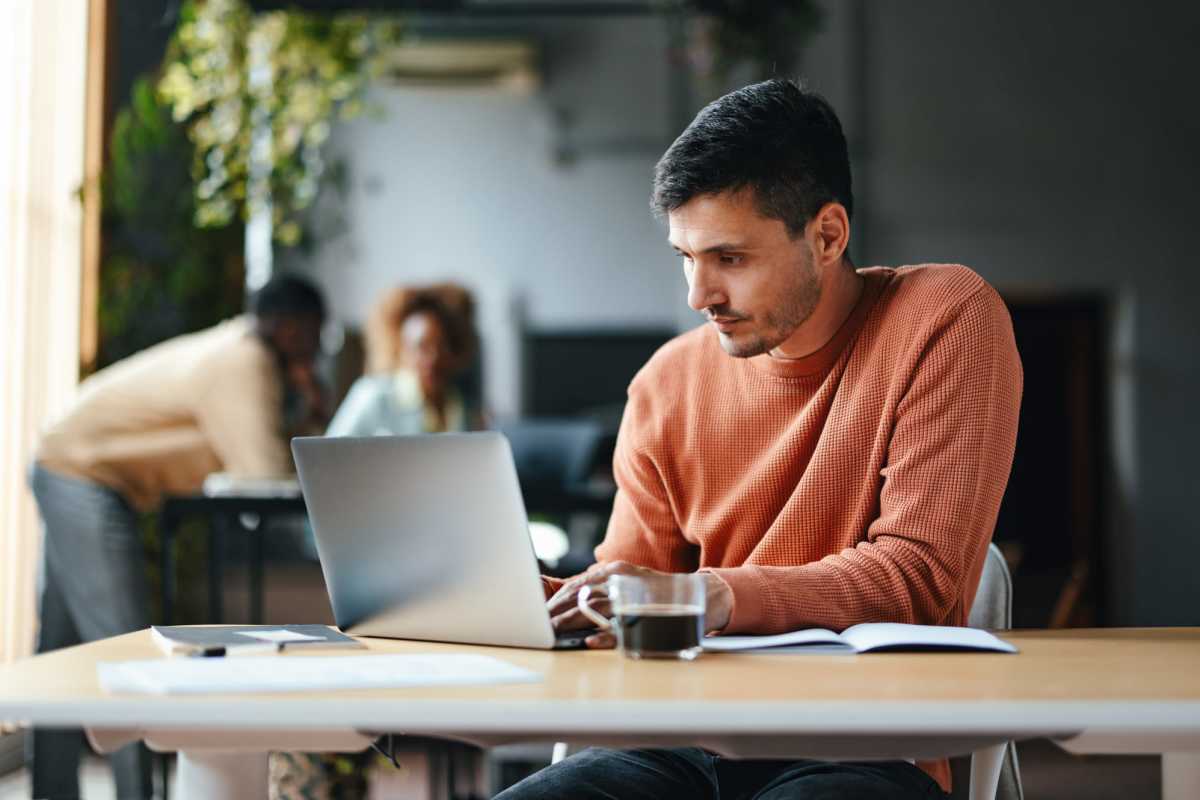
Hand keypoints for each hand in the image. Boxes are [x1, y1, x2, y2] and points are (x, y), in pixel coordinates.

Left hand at [546, 561, 733, 649]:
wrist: (699, 594)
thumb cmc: (657, 593)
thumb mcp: (628, 582)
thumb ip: (604, 588)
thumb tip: (572, 601)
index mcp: (616, 571)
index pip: (578, 584)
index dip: (557, 598)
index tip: (542, 612)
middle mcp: (623, 581)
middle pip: (582, 595)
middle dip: (558, 612)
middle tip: (541, 626)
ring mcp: (635, 599)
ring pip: (596, 609)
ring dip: (572, 622)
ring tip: (554, 632)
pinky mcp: (648, 618)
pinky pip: (622, 629)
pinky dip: (604, 636)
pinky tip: (590, 641)